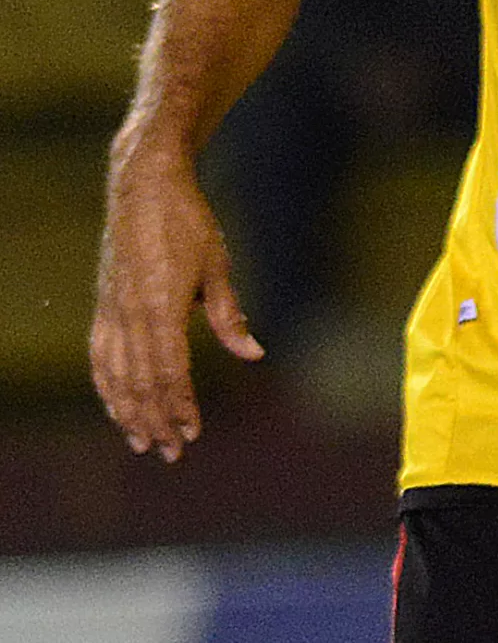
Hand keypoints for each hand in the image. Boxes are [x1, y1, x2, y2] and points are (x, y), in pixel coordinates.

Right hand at [90, 152, 262, 460]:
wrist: (143, 188)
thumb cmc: (188, 224)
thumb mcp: (218, 267)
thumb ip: (229, 316)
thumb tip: (253, 355)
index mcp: (161, 306)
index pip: (169, 371)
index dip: (180, 405)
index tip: (193, 433)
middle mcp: (129, 314)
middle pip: (139, 382)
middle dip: (156, 421)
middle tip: (171, 454)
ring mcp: (110, 310)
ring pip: (114, 375)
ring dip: (127, 412)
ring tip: (142, 442)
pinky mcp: (103, 305)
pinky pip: (99, 356)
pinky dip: (107, 386)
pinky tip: (116, 406)